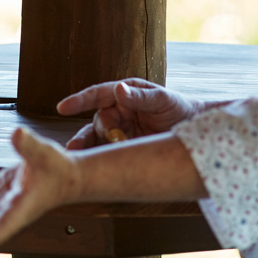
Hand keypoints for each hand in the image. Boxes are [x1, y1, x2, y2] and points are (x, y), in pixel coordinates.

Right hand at [57, 78, 200, 149]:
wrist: (195, 130)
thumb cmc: (178, 107)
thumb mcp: (162, 99)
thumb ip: (140, 97)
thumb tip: (118, 89)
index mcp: (124, 94)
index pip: (98, 95)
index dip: (79, 100)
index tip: (62, 107)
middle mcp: (118, 111)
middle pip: (98, 122)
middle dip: (95, 133)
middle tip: (94, 144)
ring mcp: (120, 130)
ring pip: (98, 139)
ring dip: (89, 148)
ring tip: (77, 158)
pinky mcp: (125, 148)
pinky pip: (107, 153)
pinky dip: (99, 159)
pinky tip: (92, 167)